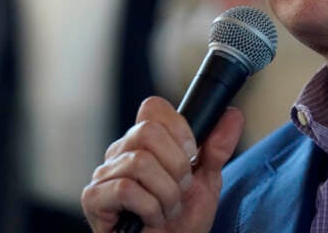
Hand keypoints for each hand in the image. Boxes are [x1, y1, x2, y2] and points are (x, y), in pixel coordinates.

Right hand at [81, 97, 243, 232]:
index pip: (153, 107)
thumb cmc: (183, 220)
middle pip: (147, 130)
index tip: (191, 155)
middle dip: (176, 165)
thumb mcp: (208, 180)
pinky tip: (152, 219)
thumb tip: (233, 114)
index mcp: (145, 141)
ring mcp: (104, 174)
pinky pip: (125, 189)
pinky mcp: (94, 198)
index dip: (179, 128)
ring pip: (140, 162)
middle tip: (181, 188)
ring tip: (168, 207)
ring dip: (166, 191)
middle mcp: (121, 152)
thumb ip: (218, 147)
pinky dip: (150, 207)